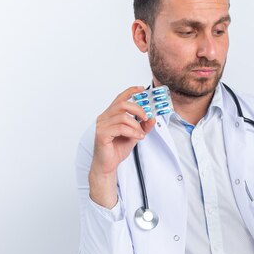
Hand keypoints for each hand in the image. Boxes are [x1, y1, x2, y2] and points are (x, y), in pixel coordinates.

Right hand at [89, 86, 155, 207]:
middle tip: (146, 117)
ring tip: (140, 134)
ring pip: (123, 117)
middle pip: (123, 104)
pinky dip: (132, 132)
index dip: (131, 91)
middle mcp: (104, 117)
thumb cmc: (117, 148)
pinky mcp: (102, 134)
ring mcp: (101, 125)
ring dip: (136, 125)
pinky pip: (120, 128)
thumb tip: (152, 118)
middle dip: (138, 109)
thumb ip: (143, 126)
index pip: (120, 97)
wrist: (108, 164)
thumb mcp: (135, 134)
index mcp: (110, 114)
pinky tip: (137, 137)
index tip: (142, 89)